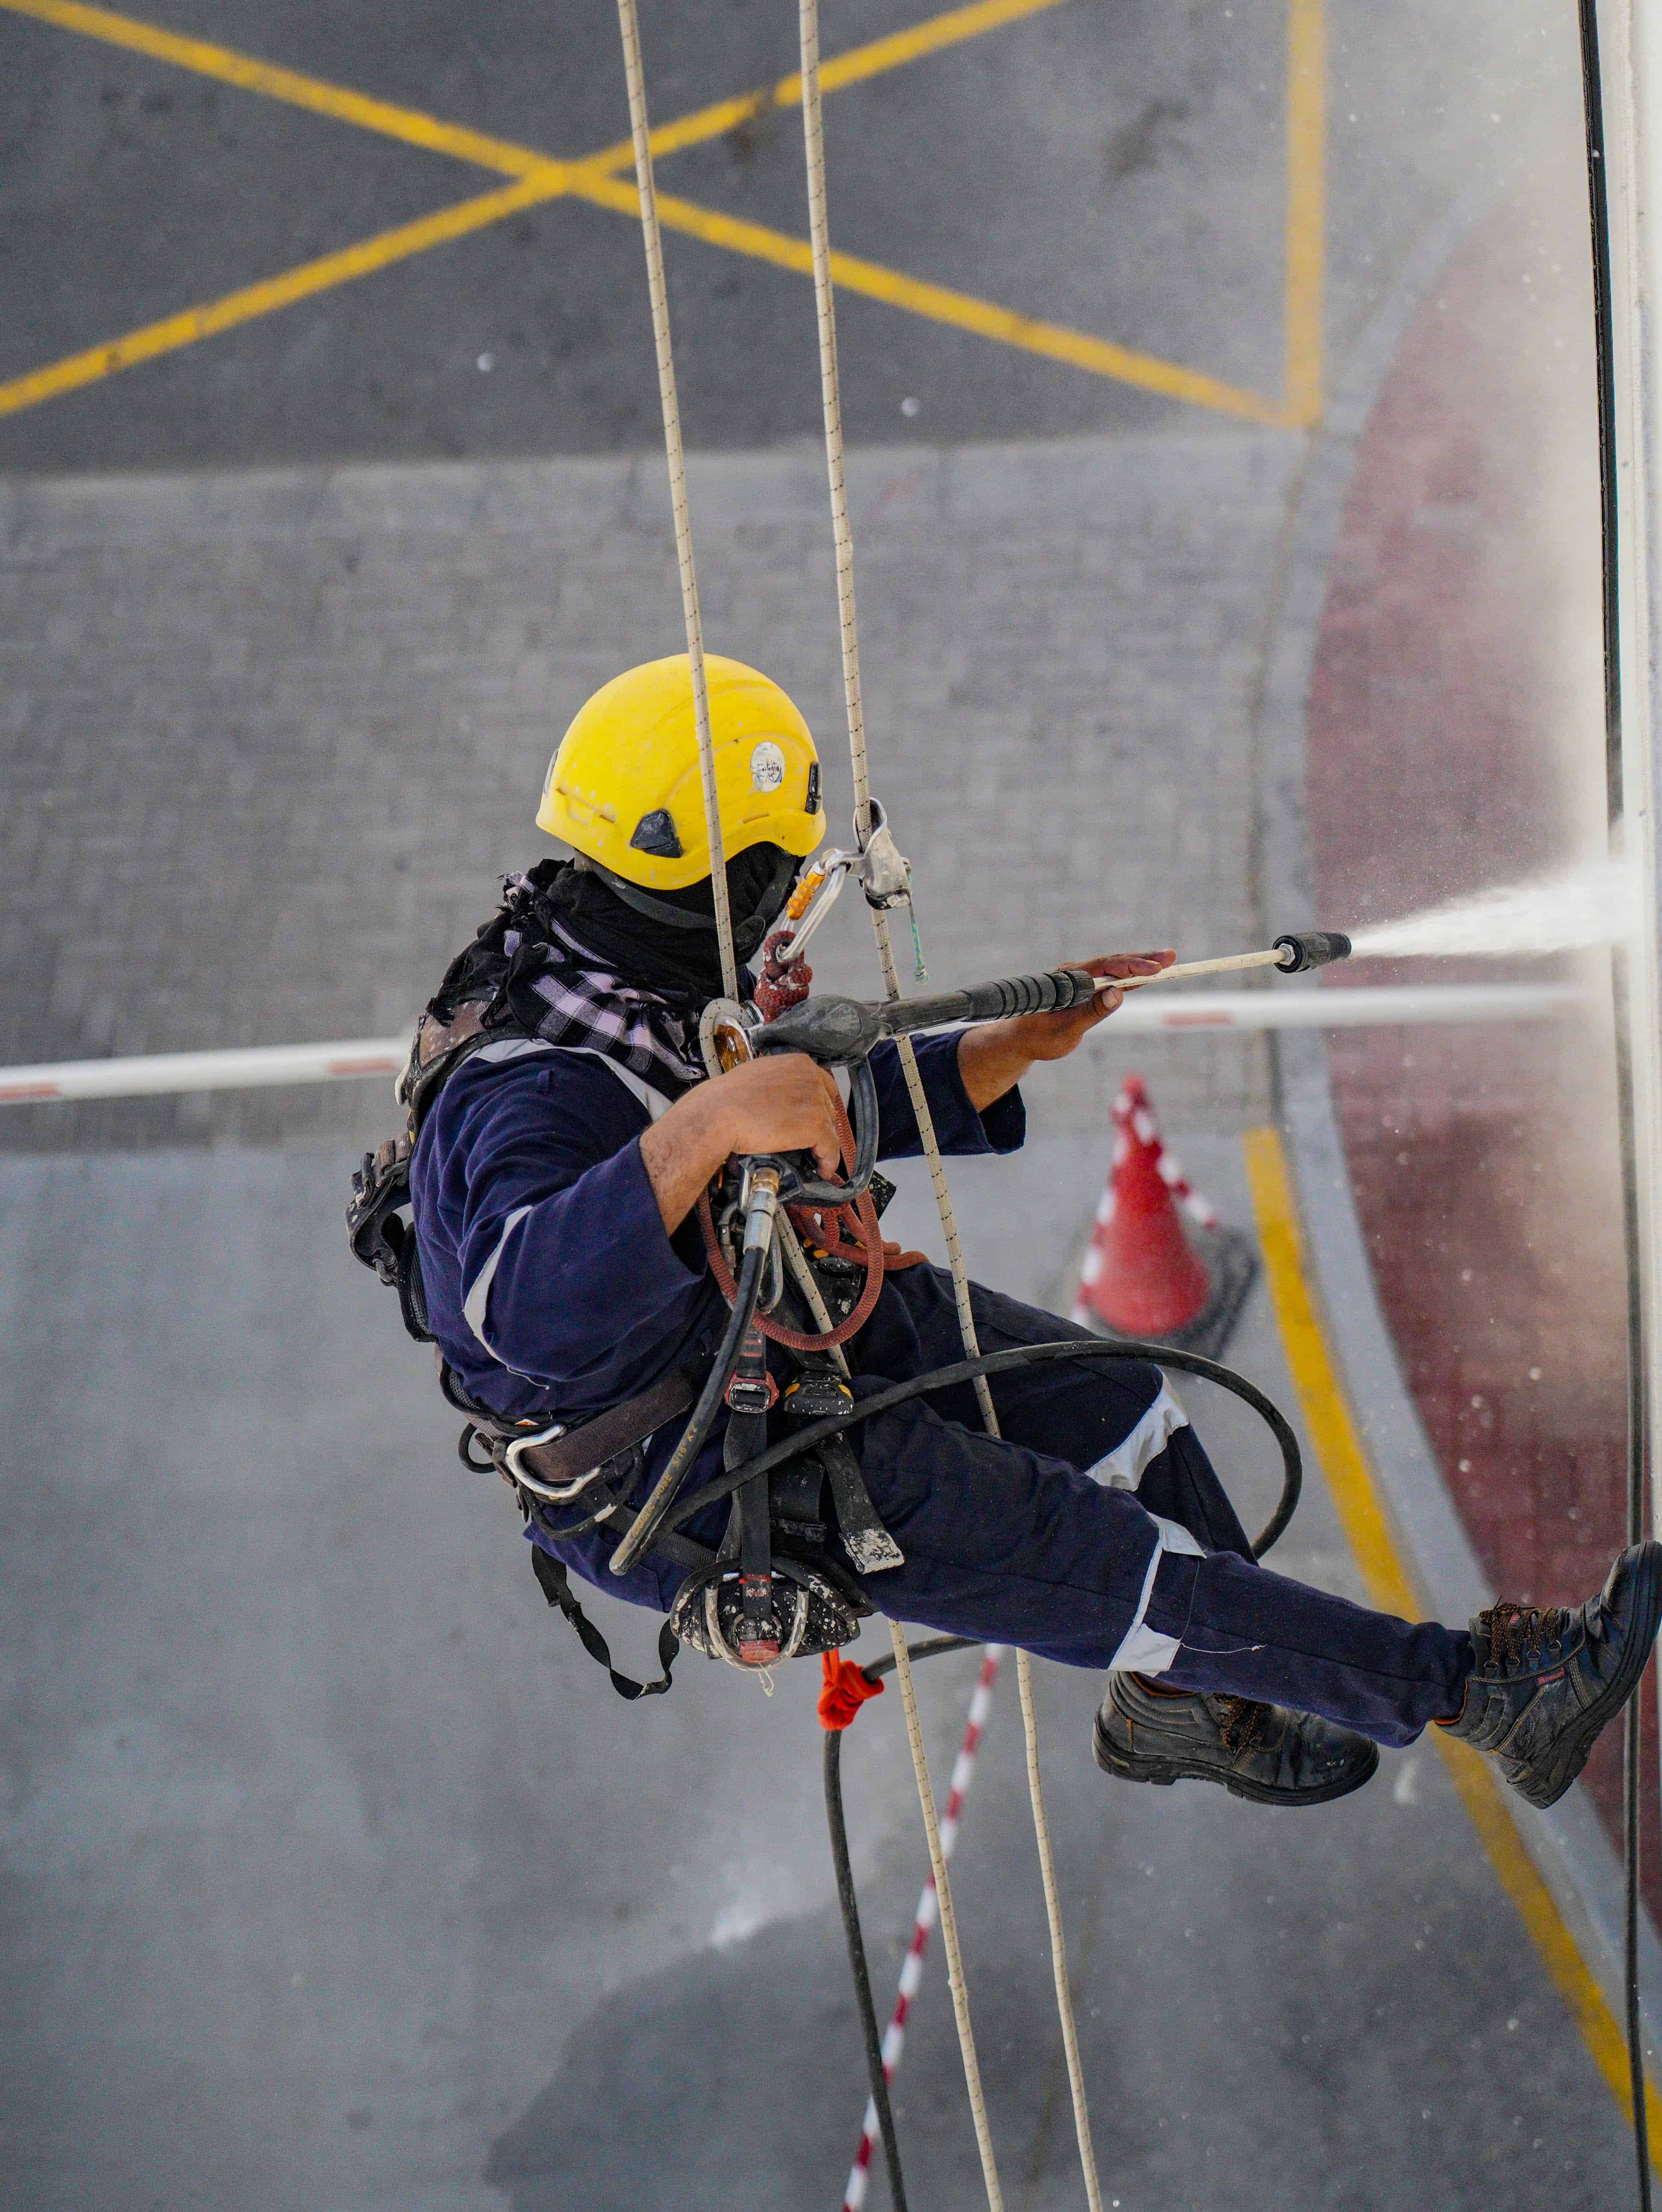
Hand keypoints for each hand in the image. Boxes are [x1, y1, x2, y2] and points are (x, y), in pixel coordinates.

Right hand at [640, 1051, 844, 1233]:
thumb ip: (779, 1080)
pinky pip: (831, 1148)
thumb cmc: (729, 1096)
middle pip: (828, 1107)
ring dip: (822, 1143)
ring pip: (830, 1128)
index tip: (813, 1117)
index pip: (824, 1085)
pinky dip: (829, 1161)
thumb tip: (782, 1095)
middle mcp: (813, 1078)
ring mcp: (816, 1102)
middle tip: (808, 1139)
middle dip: (819, 1123)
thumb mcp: (760, 1074)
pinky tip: (823, 1170)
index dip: (819, 1105)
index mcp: (800, 1063)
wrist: (719, 1113)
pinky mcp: (816, 1126)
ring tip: (813, 1157)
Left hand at [956, 951, 1173, 1109]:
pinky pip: (1111, 979)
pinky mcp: (1085, 987)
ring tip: (1168, 961)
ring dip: (1140, 964)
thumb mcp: (1065, 1031)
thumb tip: (1118, 994)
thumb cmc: (1038, 1037)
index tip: (1154, 968)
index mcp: (1068, 979)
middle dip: (1143, 959)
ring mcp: (1080, 979)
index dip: (1131, 966)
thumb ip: (1091, 1012)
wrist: (1019, 1039)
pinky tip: (1149, 974)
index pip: (1105, 967)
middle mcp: (1074, 973)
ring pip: (1115, 968)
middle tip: (1171, 957)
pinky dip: (1131, 976)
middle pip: (1114, 962)